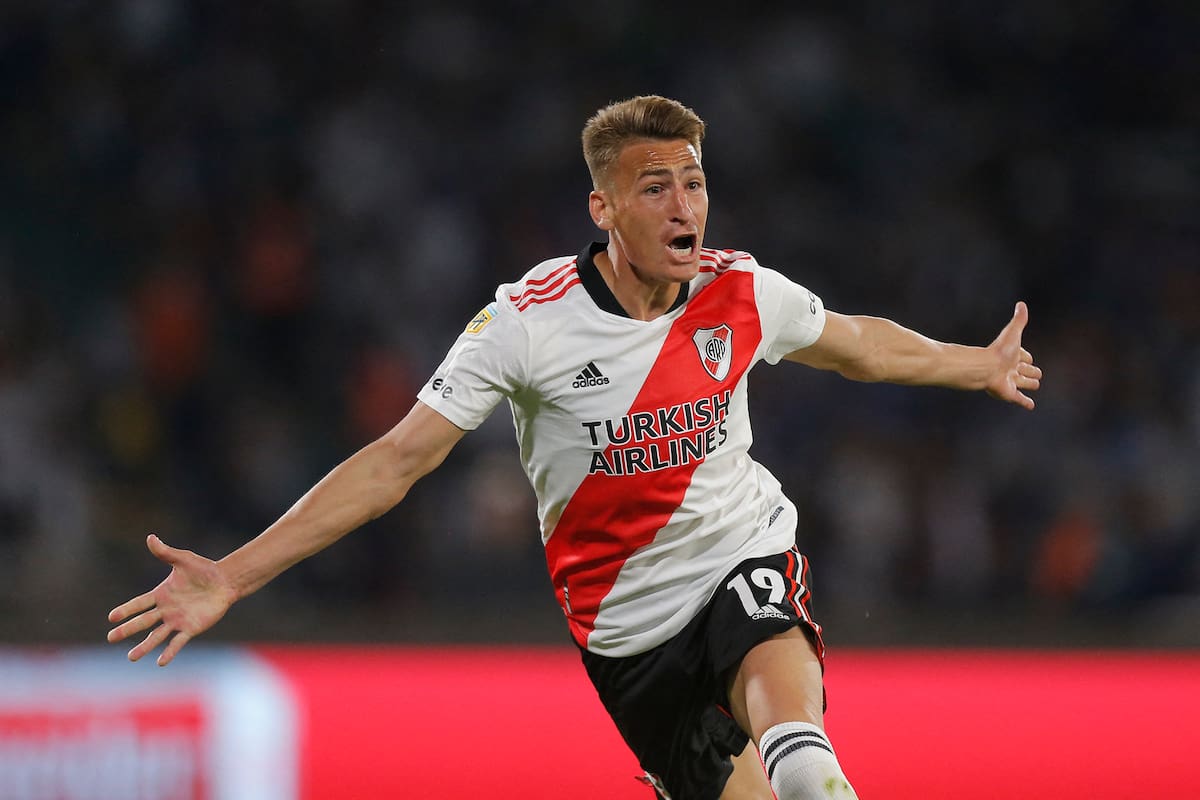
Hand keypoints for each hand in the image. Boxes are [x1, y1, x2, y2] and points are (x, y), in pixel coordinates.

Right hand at [107, 534, 237, 665]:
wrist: (225, 582)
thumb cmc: (204, 569)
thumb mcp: (183, 559)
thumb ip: (166, 552)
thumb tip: (150, 537)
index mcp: (161, 594)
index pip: (139, 603)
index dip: (126, 610)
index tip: (111, 618)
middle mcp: (166, 610)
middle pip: (143, 622)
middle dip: (127, 629)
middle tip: (110, 638)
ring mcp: (177, 621)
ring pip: (156, 636)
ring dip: (144, 646)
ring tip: (131, 657)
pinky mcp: (190, 628)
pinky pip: (178, 642)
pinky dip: (169, 652)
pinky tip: (160, 662)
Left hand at [985, 301, 1041, 409]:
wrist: (987, 368)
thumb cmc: (999, 350)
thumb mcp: (1012, 333)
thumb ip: (1018, 320)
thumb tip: (1021, 304)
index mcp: (1013, 356)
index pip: (1025, 357)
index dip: (1026, 356)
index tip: (1026, 357)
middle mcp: (1012, 369)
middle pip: (1027, 370)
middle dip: (1031, 371)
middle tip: (1036, 373)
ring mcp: (1011, 382)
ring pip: (1026, 383)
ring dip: (1030, 383)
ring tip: (1034, 384)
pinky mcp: (1009, 393)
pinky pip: (1020, 399)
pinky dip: (1025, 402)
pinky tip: (1031, 406)